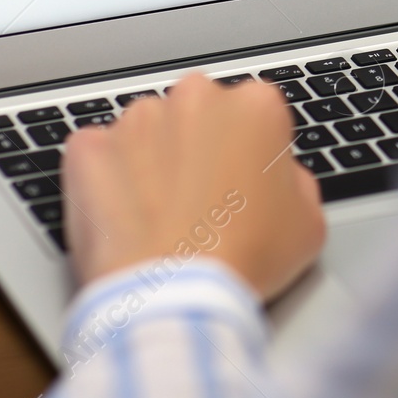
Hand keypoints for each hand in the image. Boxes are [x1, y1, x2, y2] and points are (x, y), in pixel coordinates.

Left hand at [61, 72, 325, 299]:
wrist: (174, 298)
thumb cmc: (243, 261)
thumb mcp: (309, 222)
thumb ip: (294, 180)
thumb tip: (278, 178)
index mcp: (255, 105)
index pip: (256, 114)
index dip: (253, 153)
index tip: (246, 184)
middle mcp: (195, 98)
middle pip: (199, 113)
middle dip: (200, 147)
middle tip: (204, 201)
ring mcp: (136, 121)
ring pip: (148, 131)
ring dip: (153, 160)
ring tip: (160, 216)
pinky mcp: (89, 148)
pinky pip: (98, 154)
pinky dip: (106, 178)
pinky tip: (124, 217)